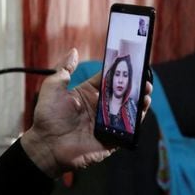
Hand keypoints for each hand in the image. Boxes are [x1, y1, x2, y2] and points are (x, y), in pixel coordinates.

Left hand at [20, 48, 152, 176]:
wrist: (47, 144)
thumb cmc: (48, 116)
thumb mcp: (53, 86)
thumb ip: (64, 68)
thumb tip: (74, 51)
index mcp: (87, 94)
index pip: (108, 79)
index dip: (119, 71)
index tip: (131, 61)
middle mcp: (99, 107)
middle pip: (121, 93)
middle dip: (134, 84)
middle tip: (143, 75)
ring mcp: (107, 123)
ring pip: (128, 109)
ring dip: (139, 99)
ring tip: (146, 89)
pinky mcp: (112, 139)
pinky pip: (129, 128)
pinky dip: (137, 118)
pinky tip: (142, 106)